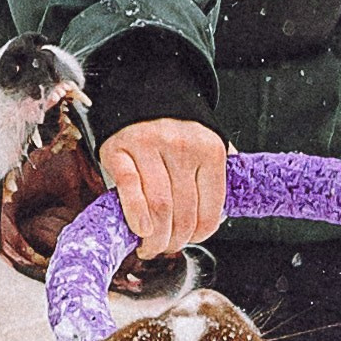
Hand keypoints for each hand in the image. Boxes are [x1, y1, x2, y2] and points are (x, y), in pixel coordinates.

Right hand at [100, 117, 228, 252]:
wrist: (144, 92)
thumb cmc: (178, 129)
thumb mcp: (209, 144)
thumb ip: (219, 175)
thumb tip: (221, 217)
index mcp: (209, 150)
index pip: (210, 209)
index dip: (200, 234)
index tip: (190, 240)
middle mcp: (181, 147)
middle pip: (181, 212)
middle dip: (174, 240)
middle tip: (166, 248)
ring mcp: (148, 147)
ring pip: (157, 206)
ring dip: (155, 237)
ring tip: (150, 246)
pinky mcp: (119, 149)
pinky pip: (128, 188)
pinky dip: (135, 215)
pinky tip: (139, 230)